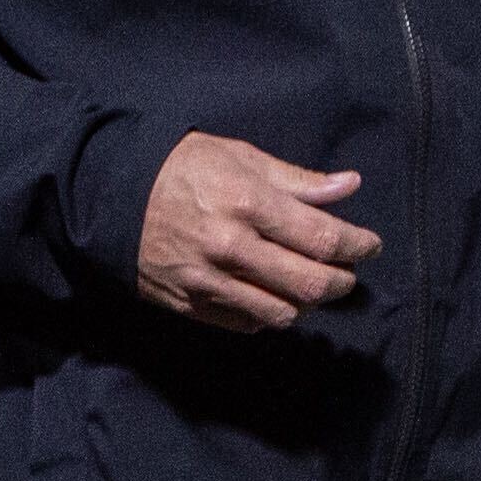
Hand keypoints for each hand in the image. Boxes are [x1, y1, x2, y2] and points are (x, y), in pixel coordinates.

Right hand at [136, 134, 377, 331]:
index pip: (323, 239)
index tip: (370, 245)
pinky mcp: (193, 305)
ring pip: (283, 313)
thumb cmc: (180, 167)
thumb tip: (349, 187)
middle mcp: (232, 248)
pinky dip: (270, 313)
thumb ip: (298, 180)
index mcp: (247, 203)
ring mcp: (211, 282)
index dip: (358, 245)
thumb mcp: (239, 156)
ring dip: (308, 303)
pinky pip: (248, 324)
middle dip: (342, 281)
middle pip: (311, 284)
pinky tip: (273, 294)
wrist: (110, 195)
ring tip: (311, 283)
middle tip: (349, 272)